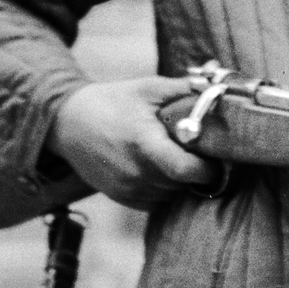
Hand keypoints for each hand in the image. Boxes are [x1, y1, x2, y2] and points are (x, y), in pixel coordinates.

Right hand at [47, 77, 219, 209]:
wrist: (69, 123)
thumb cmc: (113, 101)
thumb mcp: (148, 88)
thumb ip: (184, 89)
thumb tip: (220, 86)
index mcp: (143, 143)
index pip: (184, 170)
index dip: (207, 169)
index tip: (217, 159)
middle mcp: (134, 172)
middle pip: (182, 182)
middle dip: (197, 170)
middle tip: (202, 153)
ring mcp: (126, 188)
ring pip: (171, 193)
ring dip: (180, 180)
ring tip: (177, 155)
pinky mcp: (120, 197)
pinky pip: (156, 201)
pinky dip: (165, 188)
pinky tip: (161, 167)